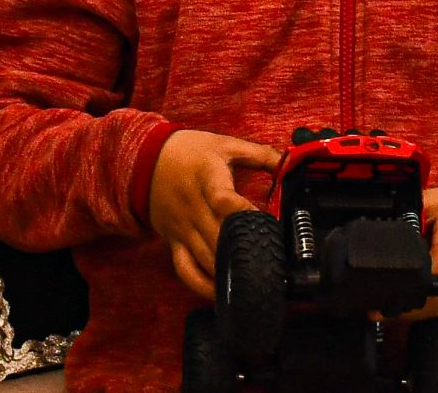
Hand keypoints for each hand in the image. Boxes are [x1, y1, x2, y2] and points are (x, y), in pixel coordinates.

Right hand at [148, 129, 281, 297]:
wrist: (145, 159)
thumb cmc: (191, 151)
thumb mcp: (224, 144)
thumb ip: (260, 155)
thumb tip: (292, 164)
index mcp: (206, 178)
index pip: (222, 198)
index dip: (242, 213)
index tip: (266, 224)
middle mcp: (193, 206)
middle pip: (219, 237)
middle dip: (245, 252)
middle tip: (274, 264)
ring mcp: (182, 228)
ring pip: (206, 258)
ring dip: (229, 272)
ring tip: (256, 282)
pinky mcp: (173, 242)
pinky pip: (186, 270)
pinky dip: (202, 286)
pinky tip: (222, 293)